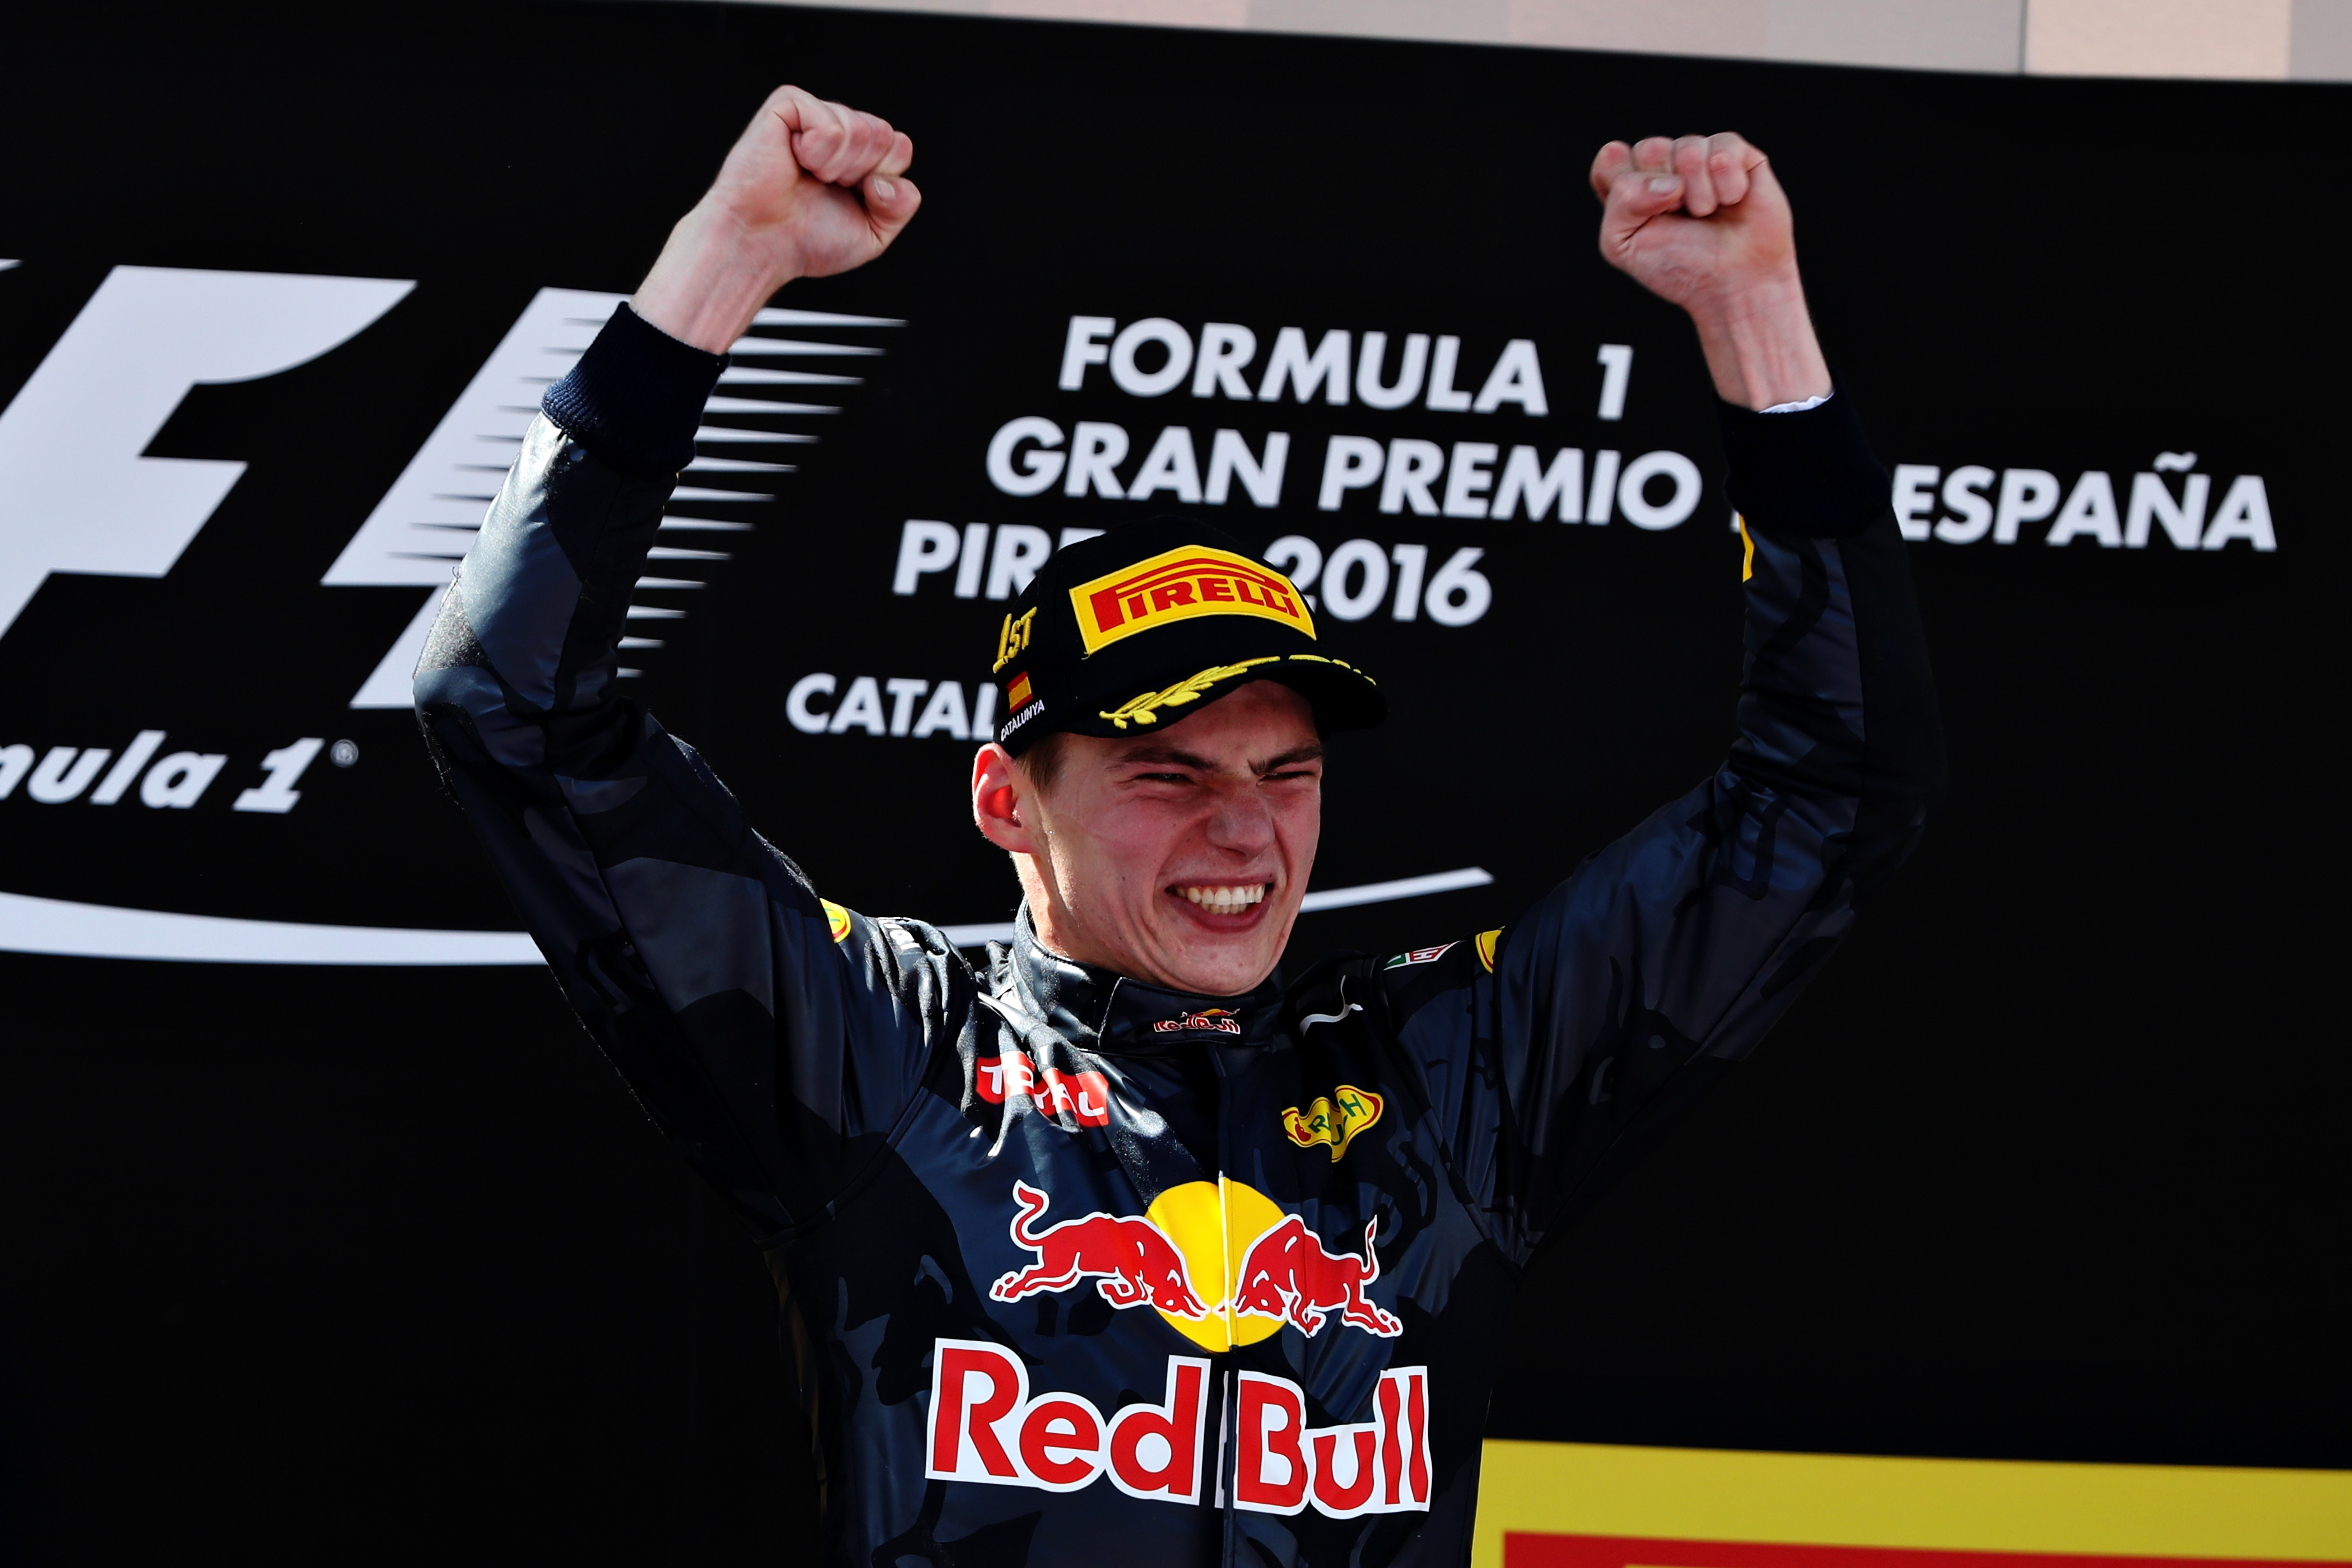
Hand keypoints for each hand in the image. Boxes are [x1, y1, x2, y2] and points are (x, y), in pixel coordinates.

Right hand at [634, 86, 922, 352]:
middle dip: (861, 173)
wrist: (760, 244)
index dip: (883, 182)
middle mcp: (838, 127)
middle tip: (824, 188)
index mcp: (859, 152)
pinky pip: (832, 126)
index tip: (850, 198)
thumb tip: (885, 177)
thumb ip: (902, 205)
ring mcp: (813, 113)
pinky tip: (793, 159)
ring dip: (837, 168)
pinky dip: (816, 154)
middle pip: (885, 135)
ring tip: (806, 176)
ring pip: (862, 130)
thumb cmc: (806, 240)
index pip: (900, 146)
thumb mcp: (873, 233)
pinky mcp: (788, 103)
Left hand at [1590, 133, 1828, 410]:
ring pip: (1688, 148)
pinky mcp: (1737, 154)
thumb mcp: (1623, 245)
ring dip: (1698, 196)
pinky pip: (1723, 150)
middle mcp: (1664, 166)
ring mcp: (1701, 157)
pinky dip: (1727, 186)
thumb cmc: (1679, 267)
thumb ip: (1621, 202)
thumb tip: (1669, 181)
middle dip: (1663, 194)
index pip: (1611, 158)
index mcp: (1631, 185)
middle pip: (1649, 148)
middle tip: (1680, 217)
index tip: (1643, 218)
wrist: (1734, 284)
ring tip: (1708, 214)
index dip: (1626, 187)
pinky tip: (1732, 201)